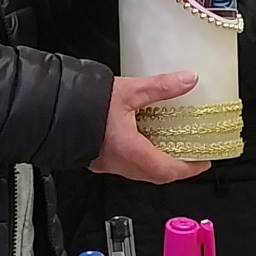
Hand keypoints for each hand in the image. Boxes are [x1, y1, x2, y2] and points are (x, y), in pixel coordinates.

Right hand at [90, 72, 210, 181]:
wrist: (51, 108)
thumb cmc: (84, 104)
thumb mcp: (129, 91)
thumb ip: (160, 86)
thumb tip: (188, 79)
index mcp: (130, 151)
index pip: (168, 170)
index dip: (189, 168)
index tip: (204, 160)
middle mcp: (120, 164)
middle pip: (156, 175)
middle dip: (177, 167)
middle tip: (192, 154)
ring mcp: (108, 164)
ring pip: (141, 172)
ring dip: (159, 163)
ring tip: (172, 145)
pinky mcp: (99, 159)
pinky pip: (128, 165)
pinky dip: (142, 157)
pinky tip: (145, 139)